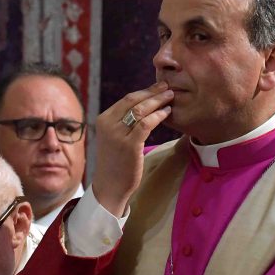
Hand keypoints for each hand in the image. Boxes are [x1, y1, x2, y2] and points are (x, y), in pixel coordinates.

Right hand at [91, 82, 173, 216]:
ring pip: (141, 110)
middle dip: (153, 92)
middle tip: (168, 87)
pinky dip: (158, 116)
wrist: (110, 186)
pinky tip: (167, 113)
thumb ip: (123, 122)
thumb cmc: (116, 163)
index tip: (158, 88)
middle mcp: (108, 124)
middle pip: (134, 100)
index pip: (126, 99)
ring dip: (158, 101)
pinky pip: (146, 124)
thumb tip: (144, 107)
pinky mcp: (129, 145)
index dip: (145, 91)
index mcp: (103, 120)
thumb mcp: (114, 137)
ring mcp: (117, 135)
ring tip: (171, 97)